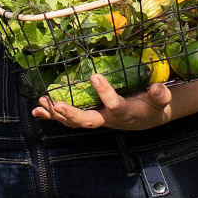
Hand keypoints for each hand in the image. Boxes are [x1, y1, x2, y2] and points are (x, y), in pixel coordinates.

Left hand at [32, 74, 173, 130]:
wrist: (146, 119)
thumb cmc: (153, 106)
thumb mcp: (161, 100)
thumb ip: (160, 95)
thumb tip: (156, 88)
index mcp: (126, 113)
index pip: (114, 105)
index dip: (105, 93)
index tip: (95, 76)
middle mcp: (108, 120)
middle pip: (88, 121)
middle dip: (71, 114)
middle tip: (56, 104)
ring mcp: (97, 120)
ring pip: (74, 122)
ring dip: (57, 114)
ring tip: (42, 102)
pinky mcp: (89, 118)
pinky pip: (68, 120)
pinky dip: (52, 116)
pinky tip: (37, 111)